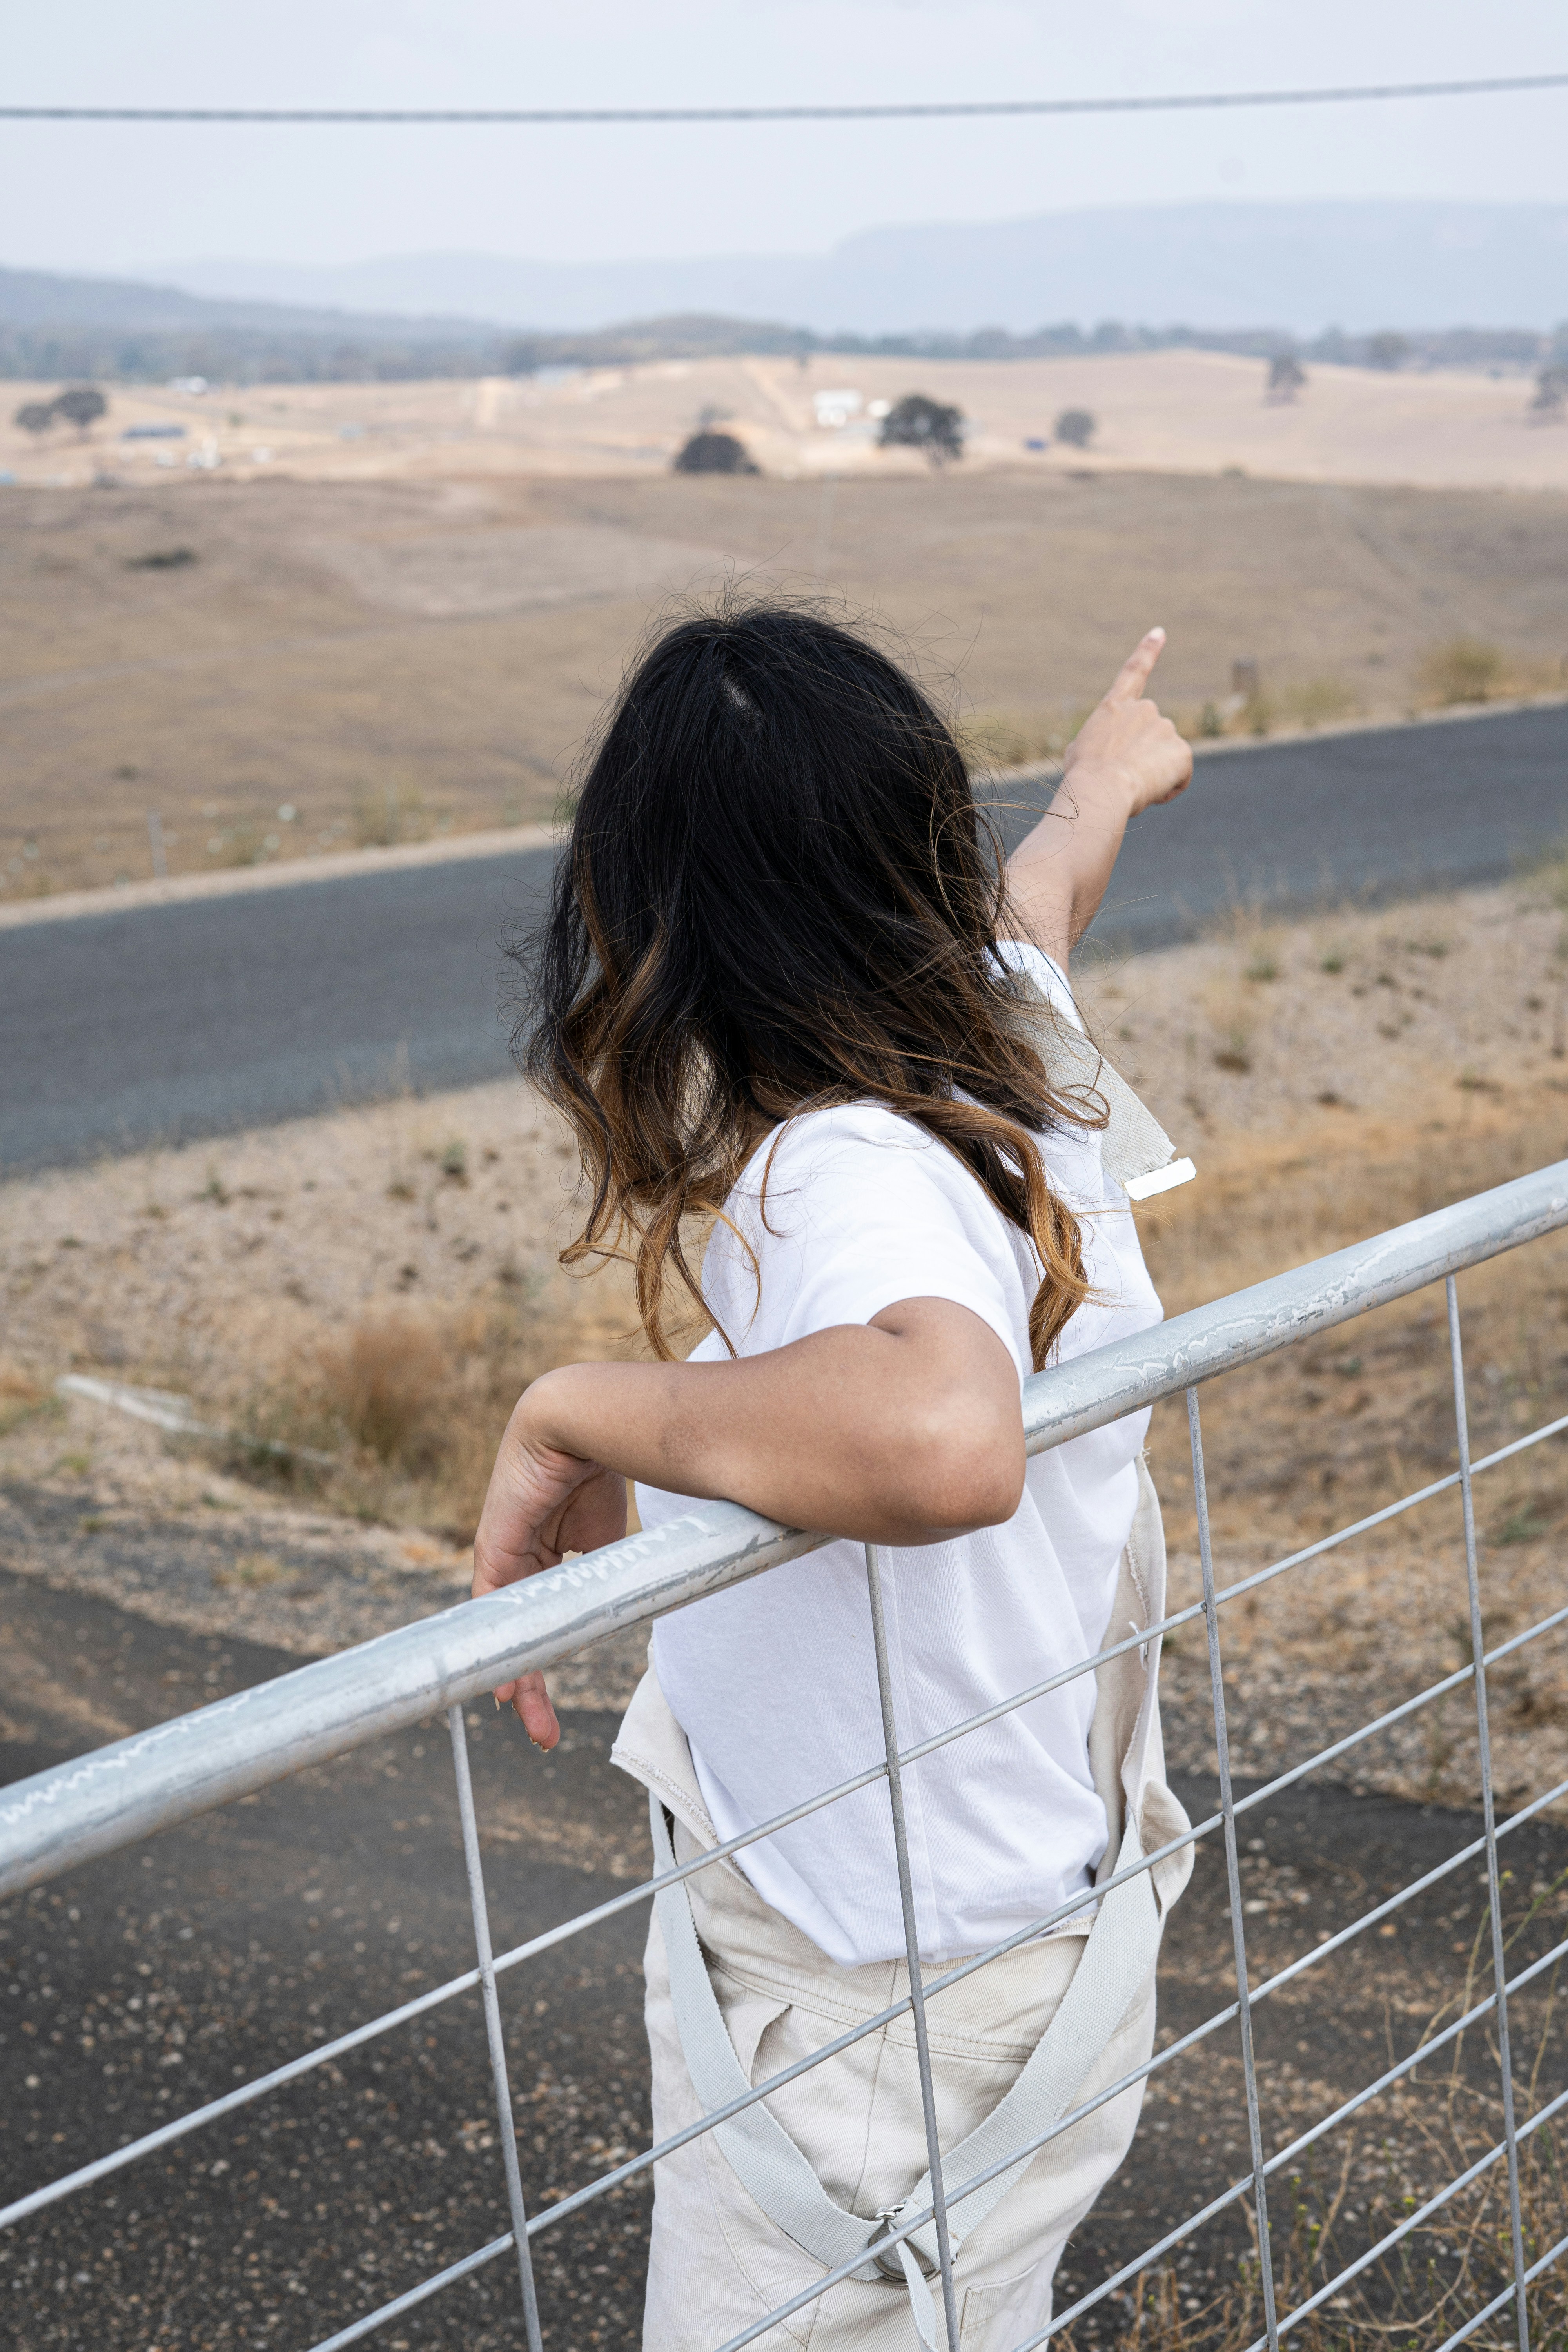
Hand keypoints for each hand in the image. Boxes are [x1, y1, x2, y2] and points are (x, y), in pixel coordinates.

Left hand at [471, 1377, 627, 1751]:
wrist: (576, 1421)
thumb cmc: (597, 1463)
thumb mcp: (604, 1531)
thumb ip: (601, 1568)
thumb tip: (616, 1605)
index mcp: (543, 1548)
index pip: (540, 1614)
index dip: (544, 1654)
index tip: (545, 1698)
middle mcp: (515, 1556)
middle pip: (520, 1632)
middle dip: (530, 1683)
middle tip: (542, 1731)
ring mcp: (500, 1554)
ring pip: (506, 1630)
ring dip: (517, 1678)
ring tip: (526, 1719)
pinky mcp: (492, 1549)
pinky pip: (492, 1610)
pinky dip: (500, 1649)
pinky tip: (505, 1684)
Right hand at [1062, 628, 1192, 817]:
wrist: (1101, 788)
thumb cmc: (1083, 777)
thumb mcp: (1079, 753)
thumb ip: (1099, 741)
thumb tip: (1107, 754)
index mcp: (1115, 706)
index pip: (1134, 671)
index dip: (1147, 650)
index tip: (1160, 632)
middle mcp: (1145, 709)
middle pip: (1152, 736)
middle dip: (1143, 757)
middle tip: (1122, 777)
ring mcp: (1166, 728)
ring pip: (1165, 758)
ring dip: (1153, 774)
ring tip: (1131, 786)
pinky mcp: (1183, 751)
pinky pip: (1180, 775)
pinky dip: (1169, 788)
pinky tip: (1150, 792)